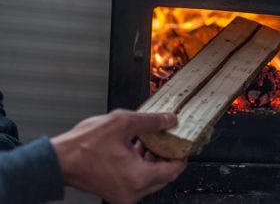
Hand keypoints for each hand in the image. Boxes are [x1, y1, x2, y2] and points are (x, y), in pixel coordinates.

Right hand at [51, 109, 186, 203]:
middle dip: (167, 157)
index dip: (181, 156)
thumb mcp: (122, 123)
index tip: (184, 145)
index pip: (173, 170)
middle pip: (163, 176)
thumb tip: (169, 120)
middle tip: (169, 140)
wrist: (58, 160)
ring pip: (150, 179)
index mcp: (138, 178)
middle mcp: (132, 192)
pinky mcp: (115, 192)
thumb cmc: (83, 146)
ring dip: (153, 160)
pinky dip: (141, 166)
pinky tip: (137, 148)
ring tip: (152, 141)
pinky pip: (137, 181)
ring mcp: (123, 195)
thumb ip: (151, 121)